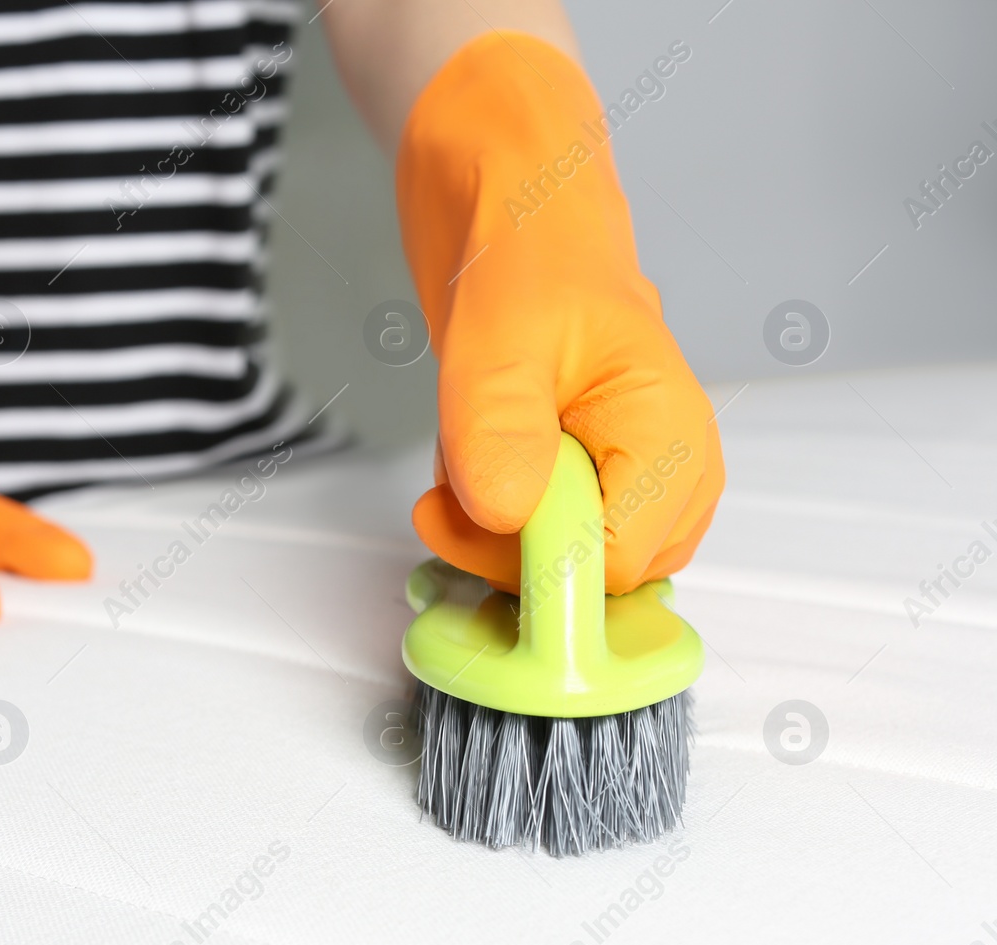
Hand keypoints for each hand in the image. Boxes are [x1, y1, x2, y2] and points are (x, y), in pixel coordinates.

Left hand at [396, 32, 722, 593]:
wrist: (506, 194)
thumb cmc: (528, 240)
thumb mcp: (500, 330)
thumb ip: (501, 426)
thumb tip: (507, 516)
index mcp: (671, 432)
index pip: (616, 563)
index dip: (534, 558)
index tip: (463, 512)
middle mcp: (660, 466)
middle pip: (589, 577)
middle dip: (505, 549)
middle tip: (445, 491)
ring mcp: (618, 474)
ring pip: (555, 563)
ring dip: (488, 531)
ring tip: (458, 456)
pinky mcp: (576, 475)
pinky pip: (530, 534)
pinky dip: (483, 516)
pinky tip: (465, 462)